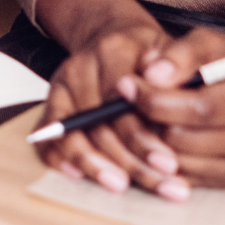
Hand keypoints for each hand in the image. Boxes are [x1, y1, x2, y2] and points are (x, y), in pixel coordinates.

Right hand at [33, 0, 186, 198]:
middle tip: (160, 184)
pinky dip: (60, 159)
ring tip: (122, 186)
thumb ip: (175, 74)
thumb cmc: (149, 55)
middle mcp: (81, 67)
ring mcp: (61, 86)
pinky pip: (48, 137)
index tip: (169, 164)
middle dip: (129, 161)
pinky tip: (80, 177)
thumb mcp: (170, 54)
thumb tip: (176, 100)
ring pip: (72, 135)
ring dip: (97, 167)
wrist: (115, 38)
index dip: (143, 137)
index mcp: (113, 50)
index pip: (122, 101)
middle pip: (99, 124)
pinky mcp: (51, 104)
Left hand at [130, 22, 224, 188]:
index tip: (126, 86)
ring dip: (155, 142)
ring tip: (144, 115)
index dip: (158, 99)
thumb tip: (151, 74)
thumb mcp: (211, 43)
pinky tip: (160, 134)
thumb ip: (181, 53)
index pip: (202, 107)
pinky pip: (190, 178)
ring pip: (184, 163)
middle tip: (126, 103)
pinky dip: (167, 159)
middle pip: (190, 139)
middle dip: (150, 121)